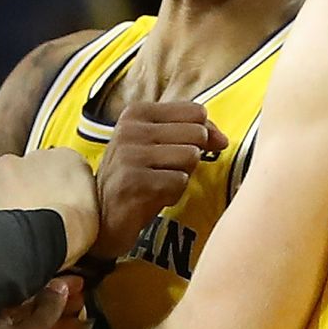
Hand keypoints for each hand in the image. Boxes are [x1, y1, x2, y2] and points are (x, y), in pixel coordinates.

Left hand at [0, 149, 98, 269]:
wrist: (43, 236)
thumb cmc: (71, 229)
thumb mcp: (94, 209)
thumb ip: (81, 194)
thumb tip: (75, 201)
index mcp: (68, 158)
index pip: (62, 163)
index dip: (56, 183)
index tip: (55, 197)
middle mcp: (36, 155)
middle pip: (30, 167)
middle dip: (30, 184)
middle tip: (34, 210)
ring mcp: (9, 166)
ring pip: (5, 176)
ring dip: (8, 191)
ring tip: (14, 218)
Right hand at [92, 102, 228, 259]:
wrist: (104, 217)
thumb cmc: (139, 178)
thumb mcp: (161, 146)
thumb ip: (195, 133)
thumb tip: (223, 140)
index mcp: (137, 112)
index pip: (196, 112)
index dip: (203, 134)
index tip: (183, 150)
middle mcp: (130, 129)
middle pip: (197, 134)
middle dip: (190, 158)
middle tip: (163, 171)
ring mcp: (129, 154)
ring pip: (191, 157)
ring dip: (181, 177)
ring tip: (156, 183)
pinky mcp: (133, 182)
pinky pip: (180, 183)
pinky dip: (172, 195)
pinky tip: (151, 197)